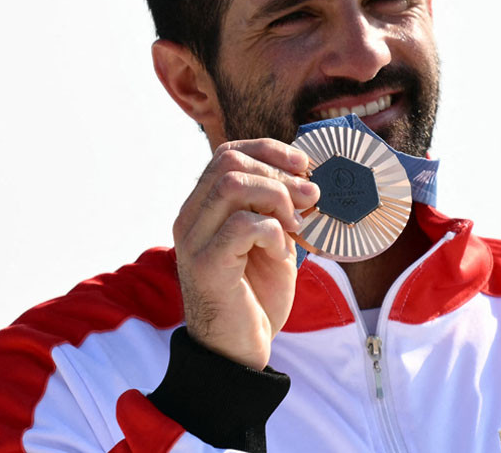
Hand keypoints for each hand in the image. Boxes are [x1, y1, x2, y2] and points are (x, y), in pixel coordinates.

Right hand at [173, 139, 319, 369]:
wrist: (239, 350)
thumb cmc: (256, 296)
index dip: (269, 150)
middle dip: (279, 173)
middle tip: (309, 197)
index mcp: (203, 208)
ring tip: (294, 226)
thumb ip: (278, 209)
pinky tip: (281, 253)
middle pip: (230, 163)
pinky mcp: (206, 266)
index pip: (227, 154)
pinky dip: (273, 232)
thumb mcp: (272, 241)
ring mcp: (194, 241)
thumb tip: (308, 178)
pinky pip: (242, 226)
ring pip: (232, 186)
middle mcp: (191, 219)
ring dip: (275, 198)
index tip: (303, 164)